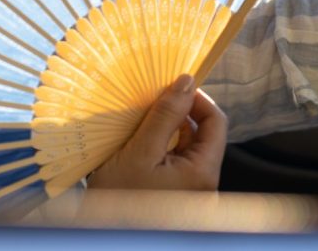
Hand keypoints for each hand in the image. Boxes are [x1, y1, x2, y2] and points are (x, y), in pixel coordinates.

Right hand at [86, 75, 226, 192]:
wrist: (101, 235)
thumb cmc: (119, 200)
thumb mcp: (140, 151)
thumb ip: (165, 115)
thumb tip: (186, 82)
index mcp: (203, 174)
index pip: (216, 122)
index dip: (197, 99)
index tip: (173, 87)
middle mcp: (204, 185)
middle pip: (203, 134)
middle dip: (180, 113)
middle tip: (154, 101)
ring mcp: (191, 192)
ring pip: (188, 147)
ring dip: (168, 129)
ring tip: (143, 122)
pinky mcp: (177, 195)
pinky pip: (177, 161)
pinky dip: (162, 146)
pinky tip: (141, 143)